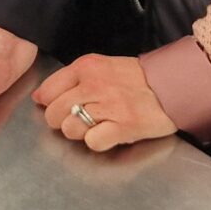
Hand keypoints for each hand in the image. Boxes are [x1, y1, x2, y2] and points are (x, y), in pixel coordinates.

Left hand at [33, 53, 175, 152]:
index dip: (50, 104)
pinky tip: (108, 133)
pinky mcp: (121, 126)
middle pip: (53, 114)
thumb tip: (40, 96)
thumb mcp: (100, 67)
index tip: (61, 107)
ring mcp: (107, 106)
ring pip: (69, 129)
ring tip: (97, 125)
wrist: (170, 86)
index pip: (47, 92)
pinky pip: (92, 142)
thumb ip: (69, 79)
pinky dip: (97, 142)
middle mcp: (93, 85)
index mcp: (85, 67)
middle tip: (81, 119)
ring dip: (80, 133)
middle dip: (62, 121)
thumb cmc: (135, 79)